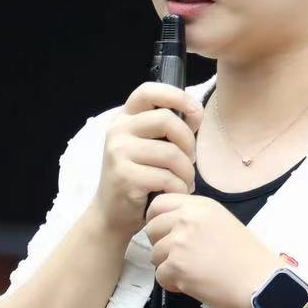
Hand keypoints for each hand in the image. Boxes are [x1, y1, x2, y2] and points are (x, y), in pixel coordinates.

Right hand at [88, 81, 205, 242]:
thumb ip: (167, 130)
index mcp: (125, 118)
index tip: (196, 113)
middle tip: (190, 162)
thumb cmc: (138, 179)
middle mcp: (118, 131)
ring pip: (171, 153)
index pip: (148, 91)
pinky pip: (167, 178)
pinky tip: (175, 194)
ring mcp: (118, 152)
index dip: (177, 96)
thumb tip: (195, 114)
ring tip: (185, 183)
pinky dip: (179, 189)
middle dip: (188, 143)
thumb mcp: (148, 148)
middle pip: (167, 120)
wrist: (112, 215)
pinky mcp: (124, 176)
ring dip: (187, 172)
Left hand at [142, 192, 281, 307]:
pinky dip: (173, 284)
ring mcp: (180, 242)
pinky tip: (193, 284)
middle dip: (160, 245)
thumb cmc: (248, 257)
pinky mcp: (176, 266)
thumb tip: (170, 225)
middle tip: (180, 257)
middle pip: (151, 228)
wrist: (260, 283)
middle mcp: (188, 218)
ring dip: (168, 266)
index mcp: (201, 205)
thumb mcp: (222, 222)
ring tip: (192, 272)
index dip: (157, 219)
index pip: (159, 203)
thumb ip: (196, 218)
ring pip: (154, 254)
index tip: (165, 233)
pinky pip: (160, 276)